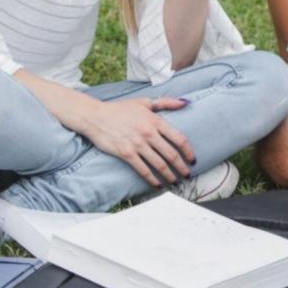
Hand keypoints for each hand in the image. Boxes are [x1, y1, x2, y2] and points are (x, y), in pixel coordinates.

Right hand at [81, 95, 196, 186]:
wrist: (95, 116)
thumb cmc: (120, 109)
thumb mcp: (144, 102)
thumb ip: (165, 102)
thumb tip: (184, 102)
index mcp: (155, 121)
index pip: (179, 138)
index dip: (188, 151)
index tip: (192, 159)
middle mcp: (149, 133)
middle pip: (171, 154)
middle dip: (181, 167)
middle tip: (187, 174)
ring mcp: (137, 144)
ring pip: (159, 164)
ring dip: (169, 175)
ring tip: (175, 181)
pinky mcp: (126, 154)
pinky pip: (143, 170)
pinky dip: (152, 179)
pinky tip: (157, 184)